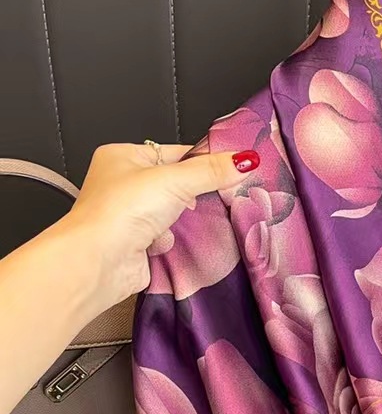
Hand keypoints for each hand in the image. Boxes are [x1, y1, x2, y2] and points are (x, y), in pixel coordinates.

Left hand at [57, 142, 259, 319]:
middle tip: (218, 198)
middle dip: (193, 196)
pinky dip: (171, 241)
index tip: (232, 170)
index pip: (173, 153)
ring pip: (174, 213)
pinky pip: (167, 237)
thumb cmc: (123, 210)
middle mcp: (122, 183)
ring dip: (182, 221)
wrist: (100, 260)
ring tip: (186, 223)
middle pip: (175, 184)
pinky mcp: (135, 242)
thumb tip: (248, 159)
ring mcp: (128, 214)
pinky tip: (165, 244)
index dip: (201, 162)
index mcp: (123, 156)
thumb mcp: (174, 180)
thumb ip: (212, 171)